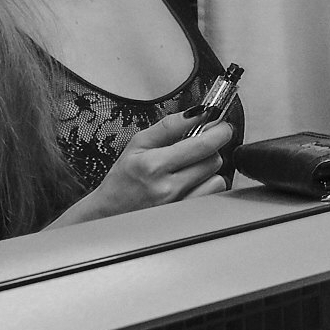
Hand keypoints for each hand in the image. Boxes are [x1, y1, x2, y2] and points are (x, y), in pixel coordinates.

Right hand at [77, 111, 233, 219]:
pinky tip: (192, 184)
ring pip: (217, 178)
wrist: (109, 213)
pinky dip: (207, 187)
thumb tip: (198, 112)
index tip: (220, 124)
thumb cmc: (123, 179)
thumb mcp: (138, 144)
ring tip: (190, 169)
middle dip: (210, 149)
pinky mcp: (185, 217)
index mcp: (154, 165)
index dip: (219, 130)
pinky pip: (212, 195)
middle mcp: (167, 188)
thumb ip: (169, 126)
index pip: (203, 144)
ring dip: (209, 170)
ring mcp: (177, 205)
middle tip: (197, 147)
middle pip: (214, 160)